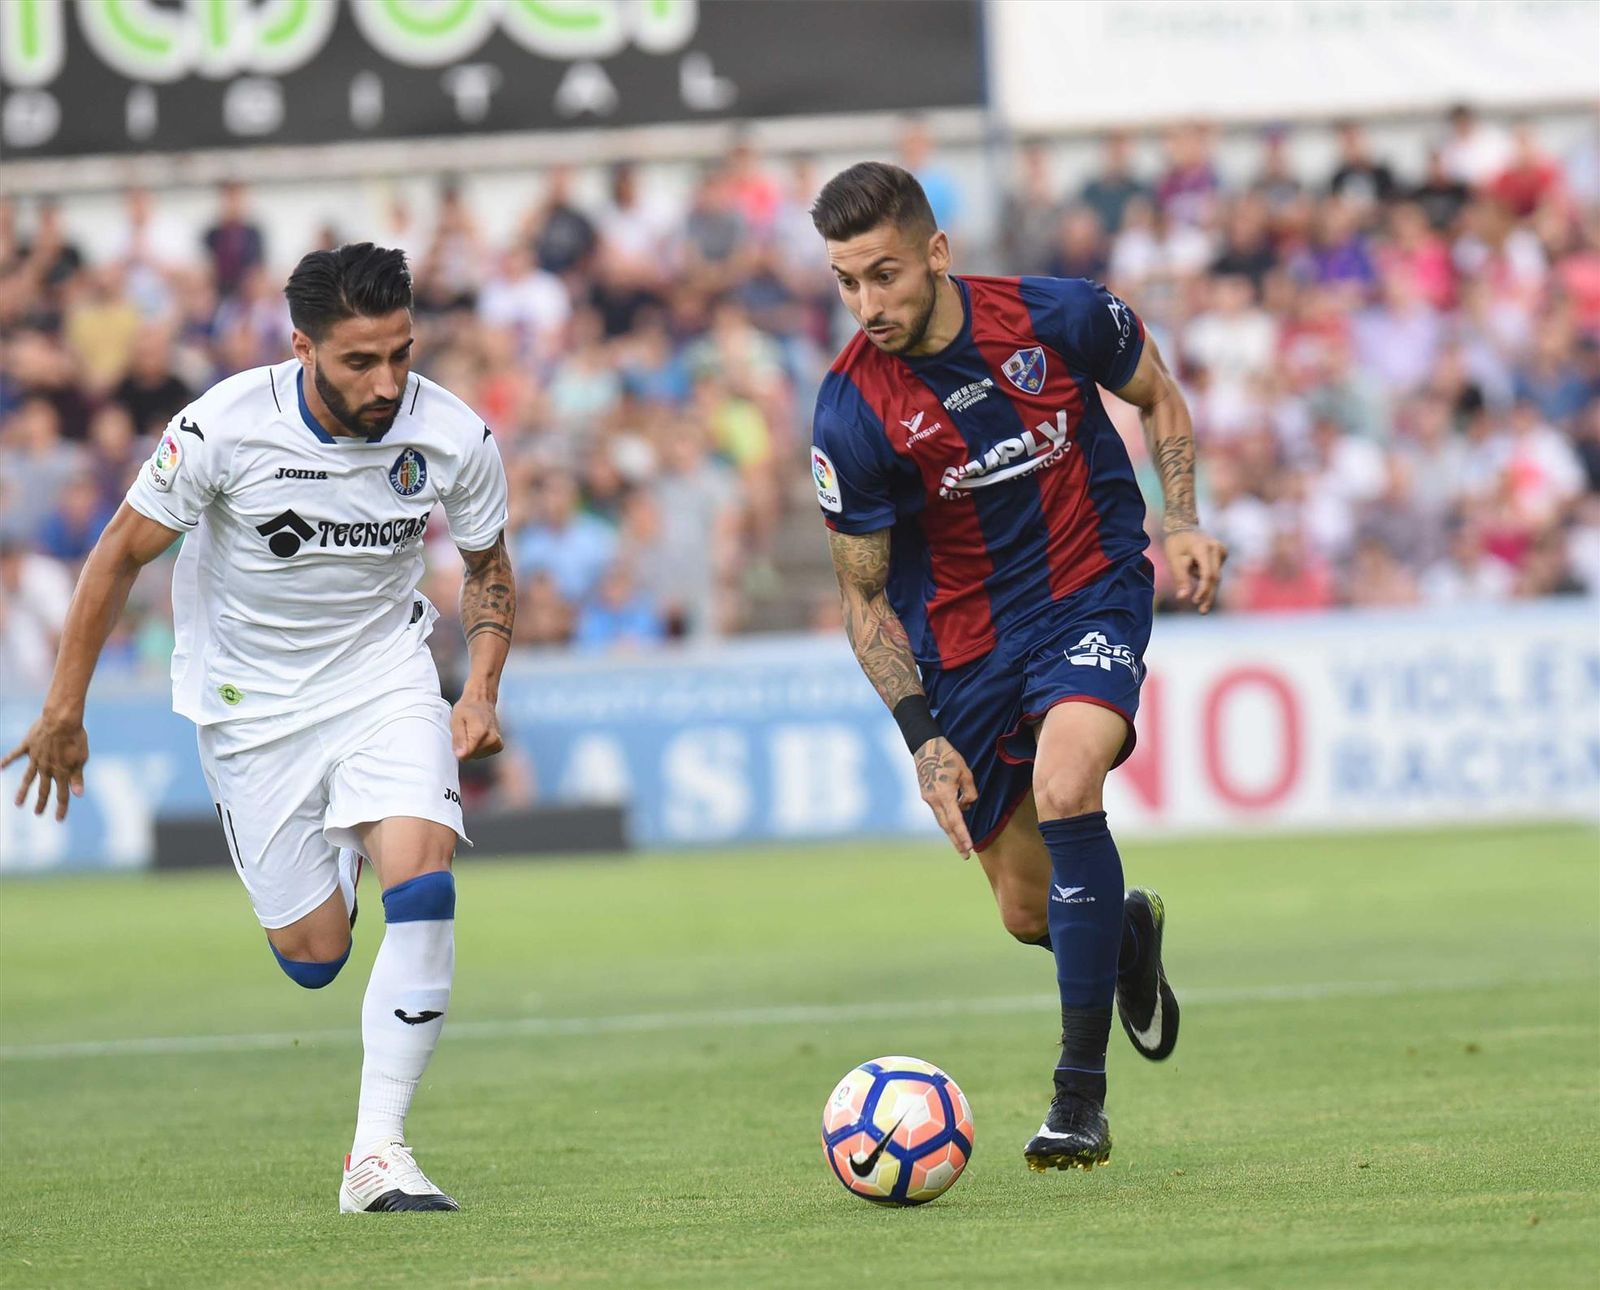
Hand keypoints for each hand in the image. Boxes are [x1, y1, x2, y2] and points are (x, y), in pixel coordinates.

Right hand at [2, 715, 88, 820]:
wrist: (61, 720)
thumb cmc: (76, 738)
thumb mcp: (81, 758)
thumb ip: (78, 777)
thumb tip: (78, 795)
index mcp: (61, 772)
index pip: (62, 794)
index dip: (61, 808)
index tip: (58, 819)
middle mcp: (46, 768)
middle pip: (44, 789)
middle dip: (42, 802)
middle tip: (37, 813)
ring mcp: (35, 757)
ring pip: (28, 778)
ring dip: (23, 791)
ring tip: (17, 803)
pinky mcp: (28, 746)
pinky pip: (15, 754)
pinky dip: (6, 761)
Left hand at [450, 697, 503, 759]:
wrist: (482, 702)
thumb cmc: (468, 709)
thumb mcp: (456, 720)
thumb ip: (458, 739)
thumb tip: (460, 756)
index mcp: (481, 732)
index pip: (466, 755)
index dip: (459, 749)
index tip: (459, 737)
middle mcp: (492, 739)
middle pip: (471, 756)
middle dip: (465, 747)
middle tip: (466, 731)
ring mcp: (497, 743)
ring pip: (476, 756)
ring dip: (472, 747)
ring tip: (472, 732)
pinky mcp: (499, 746)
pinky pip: (483, 754)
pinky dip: (478, 748)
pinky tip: (478, 736)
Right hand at [914, 736, 978, 857]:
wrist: (926, 748)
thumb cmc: (948, 757)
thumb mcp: (966, 772)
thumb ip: (970, 792)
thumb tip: (967, 805)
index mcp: (944, 794)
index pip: (956, 820)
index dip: (963, 836)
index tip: (969, 848)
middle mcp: (934, 800)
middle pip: (946, 826)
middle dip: (956, 841)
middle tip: (966, 856)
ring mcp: (928, 799)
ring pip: (942, 821)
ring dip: (952, 833)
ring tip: (961, 845)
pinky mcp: (926, 796)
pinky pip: (939, 812)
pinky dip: (947, 820)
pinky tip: (955, 823)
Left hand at [1162, 528, 1227, 613]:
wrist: (1183, 525)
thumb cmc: (1176, 544)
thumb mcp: (1173, 560)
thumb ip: (1180, 578)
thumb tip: (1183, 597)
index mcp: (1203, 548)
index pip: (1208, 574)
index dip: (1203, 590)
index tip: (1195, 601)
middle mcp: (1216, 548)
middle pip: (1215, 578)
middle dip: (1208, 595)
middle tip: (1202, 612)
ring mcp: (1222, 550)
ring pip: (1216, 576)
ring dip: (1205, 585)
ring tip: (1189, 571)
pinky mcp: (1223, 554)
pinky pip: (1215, 572)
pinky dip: (1206, 577)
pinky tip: (1195, 566)